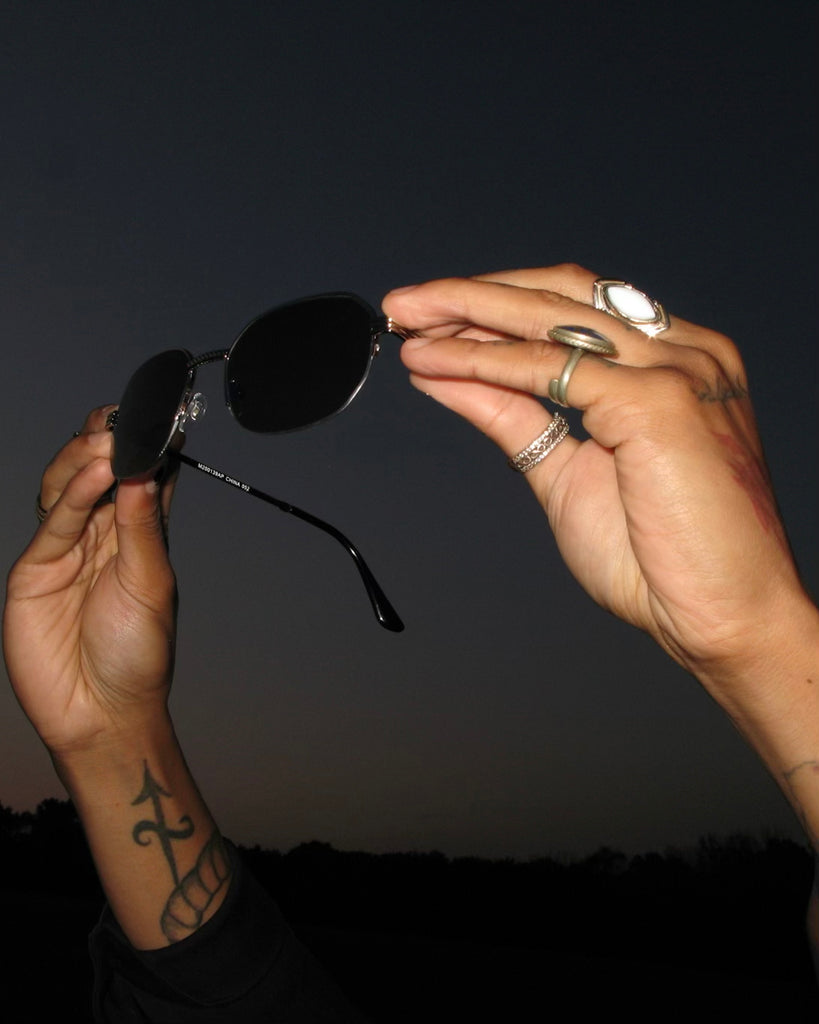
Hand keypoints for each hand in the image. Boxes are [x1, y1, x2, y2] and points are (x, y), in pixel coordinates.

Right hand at [3, 407, 178, 755]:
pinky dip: (73, 495)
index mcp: (140, 536)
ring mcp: (67, 549)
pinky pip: (54, 522)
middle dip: (110, 441)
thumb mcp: (152, 584)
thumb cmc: (138, 654)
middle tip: (124, 421)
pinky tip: (93, 473)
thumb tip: (147, 469)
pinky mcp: (36, 568)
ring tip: (108, 440)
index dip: (148, 446)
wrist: (101, 711)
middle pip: (100, 472)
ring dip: (86, 458)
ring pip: (69, 487)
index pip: (143, 478)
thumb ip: (145, 528)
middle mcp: (103, 535)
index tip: (161, 415)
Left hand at [383, 266, 811, 696]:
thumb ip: (516, 418)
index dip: (498, 306)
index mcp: (675, 363)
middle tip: (406, 303)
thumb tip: (455, 378)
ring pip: (549, 319)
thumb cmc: (663, 561)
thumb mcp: (567, 474)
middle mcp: (683, 352)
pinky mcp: (658, 399)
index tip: (436, 319)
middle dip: (471, 295)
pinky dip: (483, 361)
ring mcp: (676, 369)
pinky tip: (436, 361)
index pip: (574, 309)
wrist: (724, 620)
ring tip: (409, 319)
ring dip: (467, 314)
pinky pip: (548, 369)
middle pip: (559, 297)